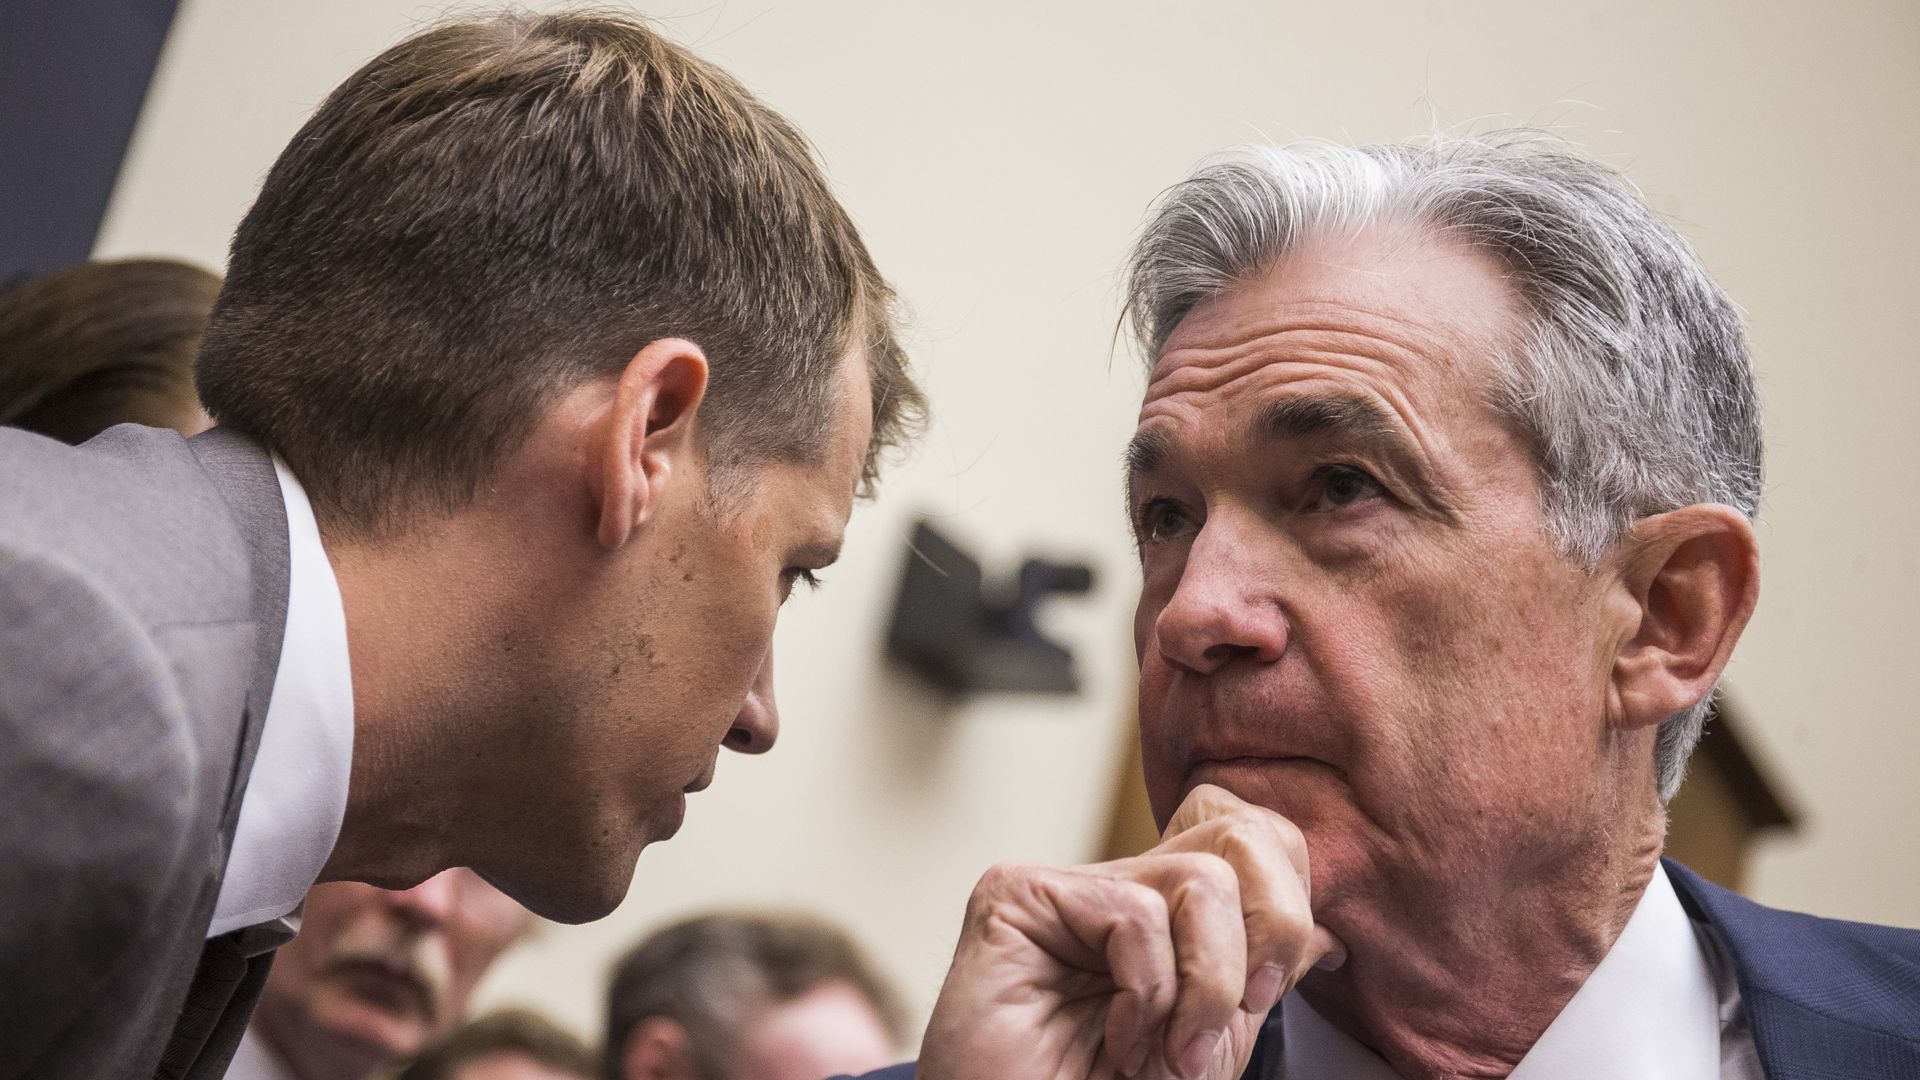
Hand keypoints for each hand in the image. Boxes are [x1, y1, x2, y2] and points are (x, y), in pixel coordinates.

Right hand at [917, 785, 1345, 1079]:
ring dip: (1205, 988)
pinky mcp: (1017, 896)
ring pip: (1202, 879)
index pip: (1255, 841)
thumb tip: (1325, 934)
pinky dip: (1147, 995)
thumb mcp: (1211, 1043)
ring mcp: (1067, 888)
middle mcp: (1118, 888)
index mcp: (1166, 916)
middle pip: (1242, 835)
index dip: (1285, 906)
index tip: (1268, 995)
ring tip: (1164, 1048)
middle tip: (1237, 1013)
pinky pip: (1135, 915)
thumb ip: (1259, 980)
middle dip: (1267, 932)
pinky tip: (1117, 1038)